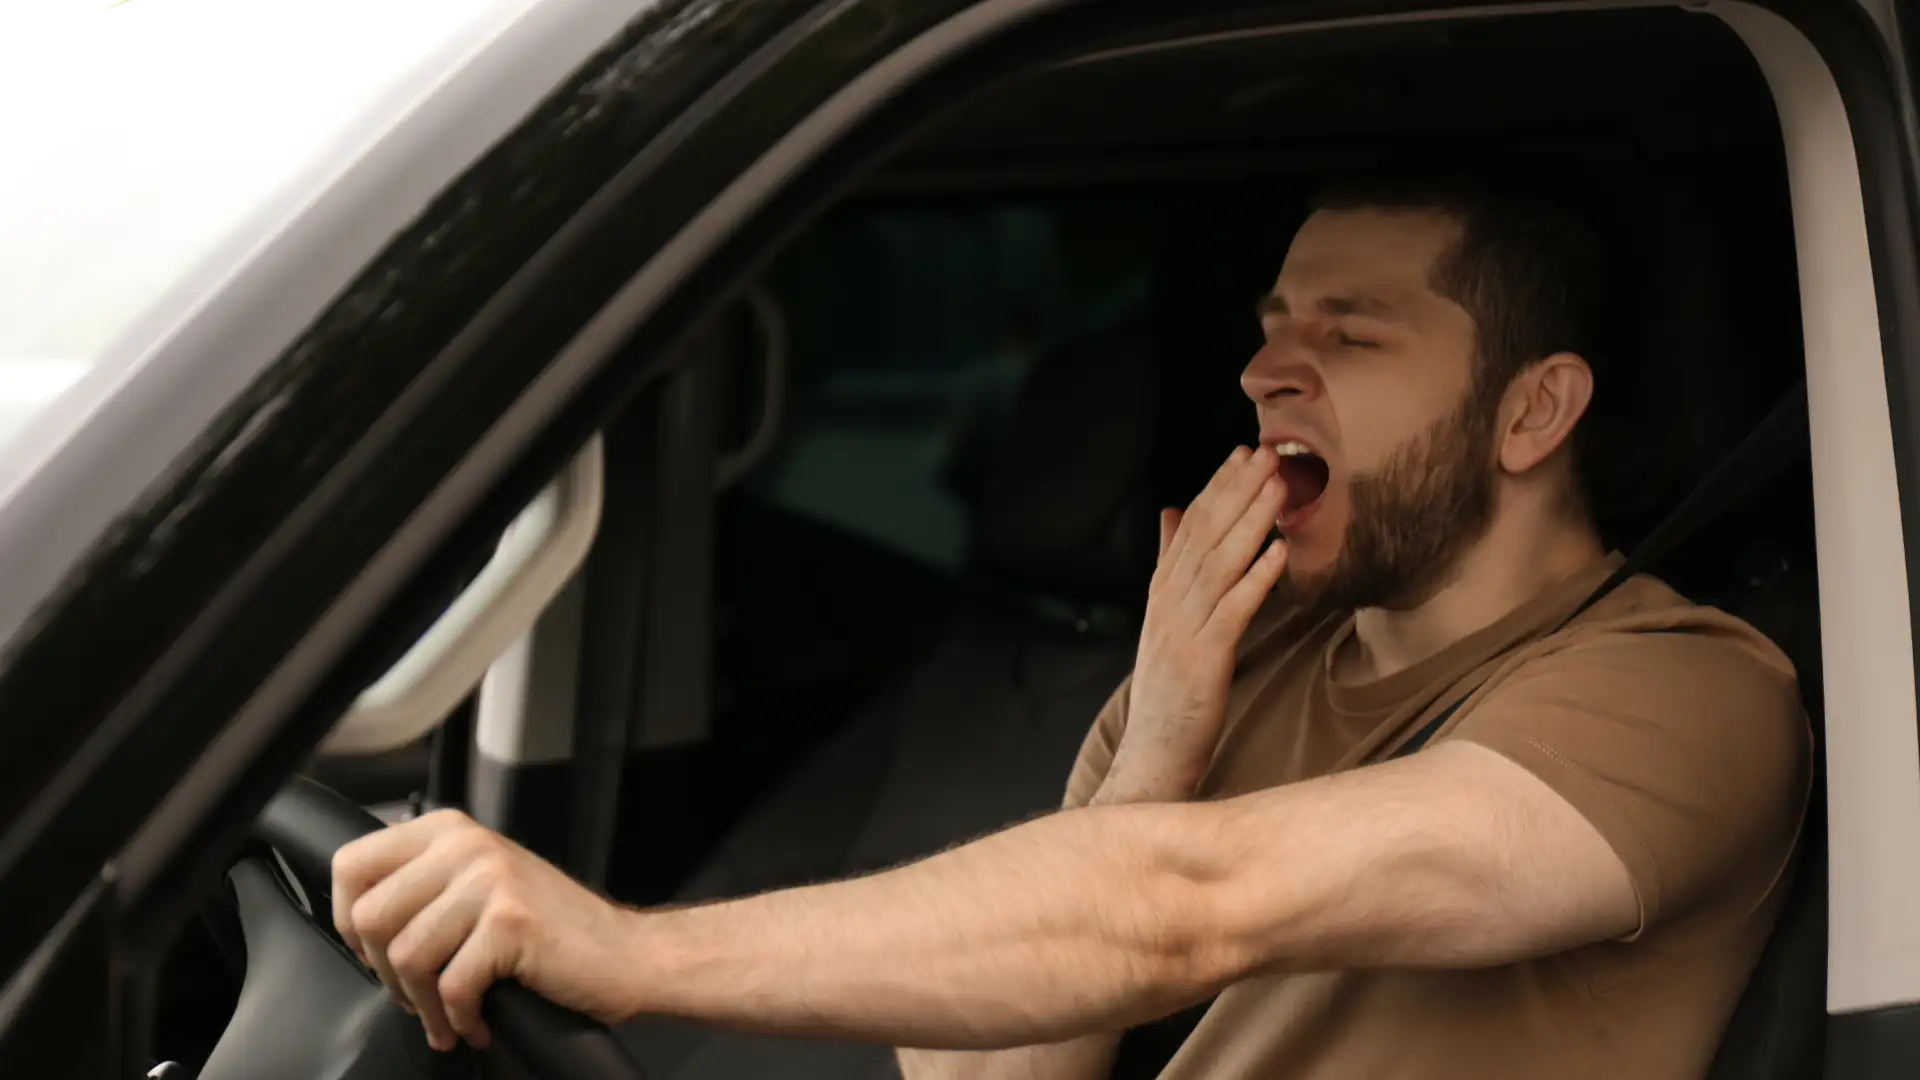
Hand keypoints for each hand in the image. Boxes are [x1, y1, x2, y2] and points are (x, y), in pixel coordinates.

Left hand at [331, 809, 642, 1050]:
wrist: (625, 955)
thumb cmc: (552, 931)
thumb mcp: (480, 885)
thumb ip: (425, 884)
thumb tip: (355, 916)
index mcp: (449, 830)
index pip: (351, 864)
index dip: (347, 921)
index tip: (375, 953)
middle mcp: (466, 845)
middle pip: (370, 918)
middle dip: (386, 974)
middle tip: (417, 996)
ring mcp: (490, 880)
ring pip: (406, 956)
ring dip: (423, 1005)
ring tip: (448, 1017)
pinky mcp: (510, 922)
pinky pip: (450, 986)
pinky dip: (458, 1019)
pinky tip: (476, 1022)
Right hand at [1099, 446, 1287, 802]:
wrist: (1152, 756)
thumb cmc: (1169, 695)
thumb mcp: (1166, 623)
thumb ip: (1170, 568)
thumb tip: (1171, 512)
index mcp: (1161, 594)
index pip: (1188, 527)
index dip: (1216, 487)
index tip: (1242, 453)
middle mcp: (1168, 605)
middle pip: (1204, 536)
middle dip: (1237, 491)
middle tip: (1268, 453)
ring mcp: (1182, 631)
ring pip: (1219, 565)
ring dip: (1251, 522)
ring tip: (1279, 487)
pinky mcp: (1203, 662)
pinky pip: (1233, 611)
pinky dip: (1256, 579)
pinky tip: (1280, 553)